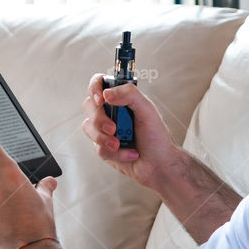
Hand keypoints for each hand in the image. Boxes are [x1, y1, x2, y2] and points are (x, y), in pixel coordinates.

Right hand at [80, 73, 184, 192]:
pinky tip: (129, 153)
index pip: (100, 84)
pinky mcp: (104, 148)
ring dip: (105, 138)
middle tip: (114, 128)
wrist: (159, 165)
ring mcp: (106, 130)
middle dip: (100, 119)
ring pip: (89, 128)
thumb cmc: (157, 138)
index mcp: (122, 100)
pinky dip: (115, 153)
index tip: (101, 100)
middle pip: (89, 106)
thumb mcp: (147, 110)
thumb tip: (107, 93)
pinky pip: (98, 148)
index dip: (95, 88)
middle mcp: (112, 113)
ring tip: (120, 144)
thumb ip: (130, 94)